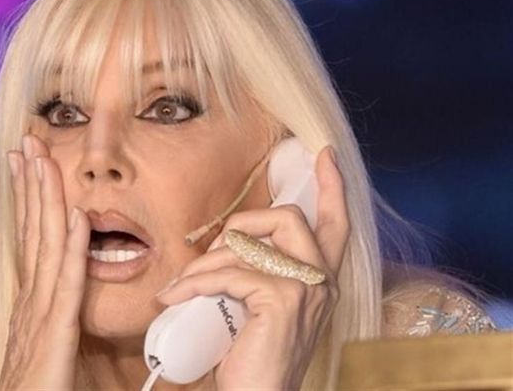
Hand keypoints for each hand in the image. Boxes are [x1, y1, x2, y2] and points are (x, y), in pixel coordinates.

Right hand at [0, 134, 90, 389]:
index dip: (28, 198)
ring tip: (44, 158)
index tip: (25, 162)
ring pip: (47, 245)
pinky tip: (77, 215)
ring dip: (46, 199)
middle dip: (31, 183)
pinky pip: (67, 284)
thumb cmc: (36, 389)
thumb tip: (64, 289)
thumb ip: (54, 314)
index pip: (30, 238)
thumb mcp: (45, 343)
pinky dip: (72, 247)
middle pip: (33, 230)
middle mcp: (31, 299)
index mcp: (31, 300)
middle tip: (28, 140)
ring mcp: (39, 314)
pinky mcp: (55, 334)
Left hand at [156, 145, 349, 389]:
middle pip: (290, 218)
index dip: (332, 187)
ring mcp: (306, 289)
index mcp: (320, 280)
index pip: (337, 223)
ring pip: (251, 244)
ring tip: (183, 284)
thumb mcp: (261, 309)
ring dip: (207, 262)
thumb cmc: (254, 358)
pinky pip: (229, 273)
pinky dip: (194, 283)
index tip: (325, 154)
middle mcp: (322, 281)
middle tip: (215, 249)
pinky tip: (175, 297)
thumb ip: (259, 274)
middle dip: (244, 222)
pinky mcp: (283, 301)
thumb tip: (227, 246)